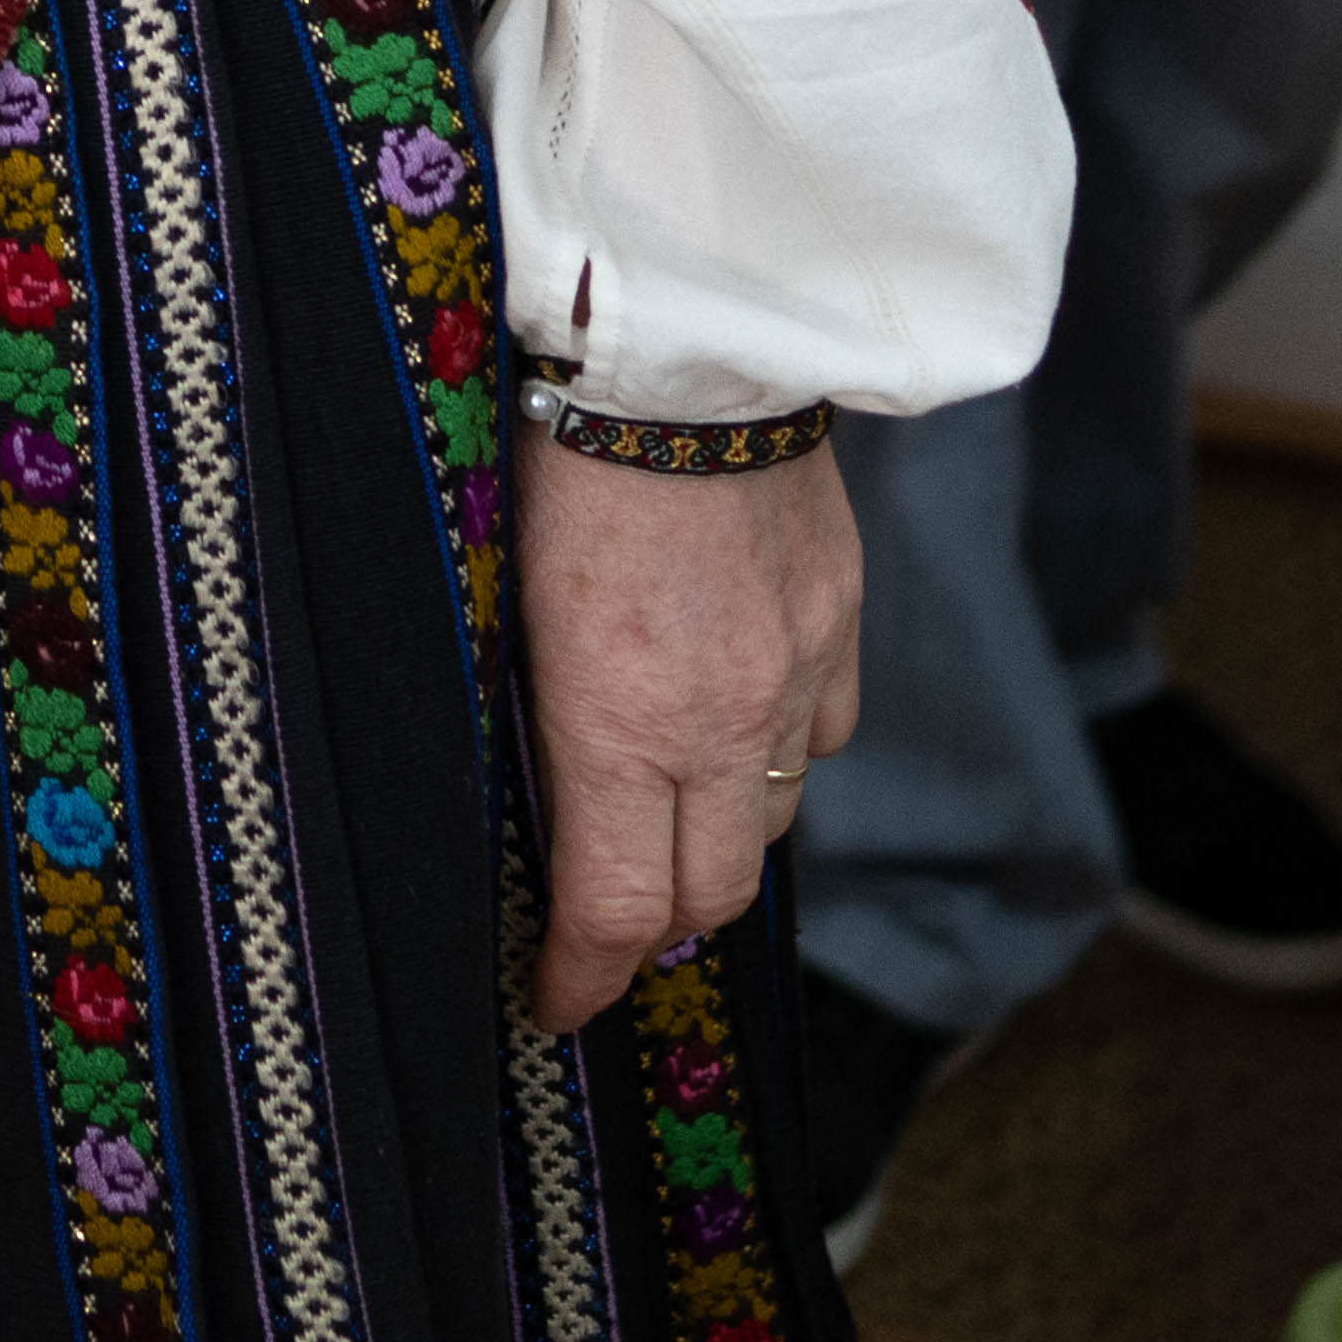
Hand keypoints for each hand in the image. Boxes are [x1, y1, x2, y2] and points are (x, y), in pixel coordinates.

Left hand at [513, 427, 860, 1035]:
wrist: (686, 340)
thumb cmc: (554, 448)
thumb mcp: (501, 592)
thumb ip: (527, 702)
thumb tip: (518, 780)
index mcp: (615, 721)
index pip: (615, 911)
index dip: (581, 976)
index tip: (553, 1001)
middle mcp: (720, 721)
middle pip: (707, 896)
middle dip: (652, 937)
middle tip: (603, 936)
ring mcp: (793, 674)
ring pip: (770, 821)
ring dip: (718, 847)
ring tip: (666, 834)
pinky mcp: (840, 620)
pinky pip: (822, 734)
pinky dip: (778, 756)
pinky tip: (738, 728)